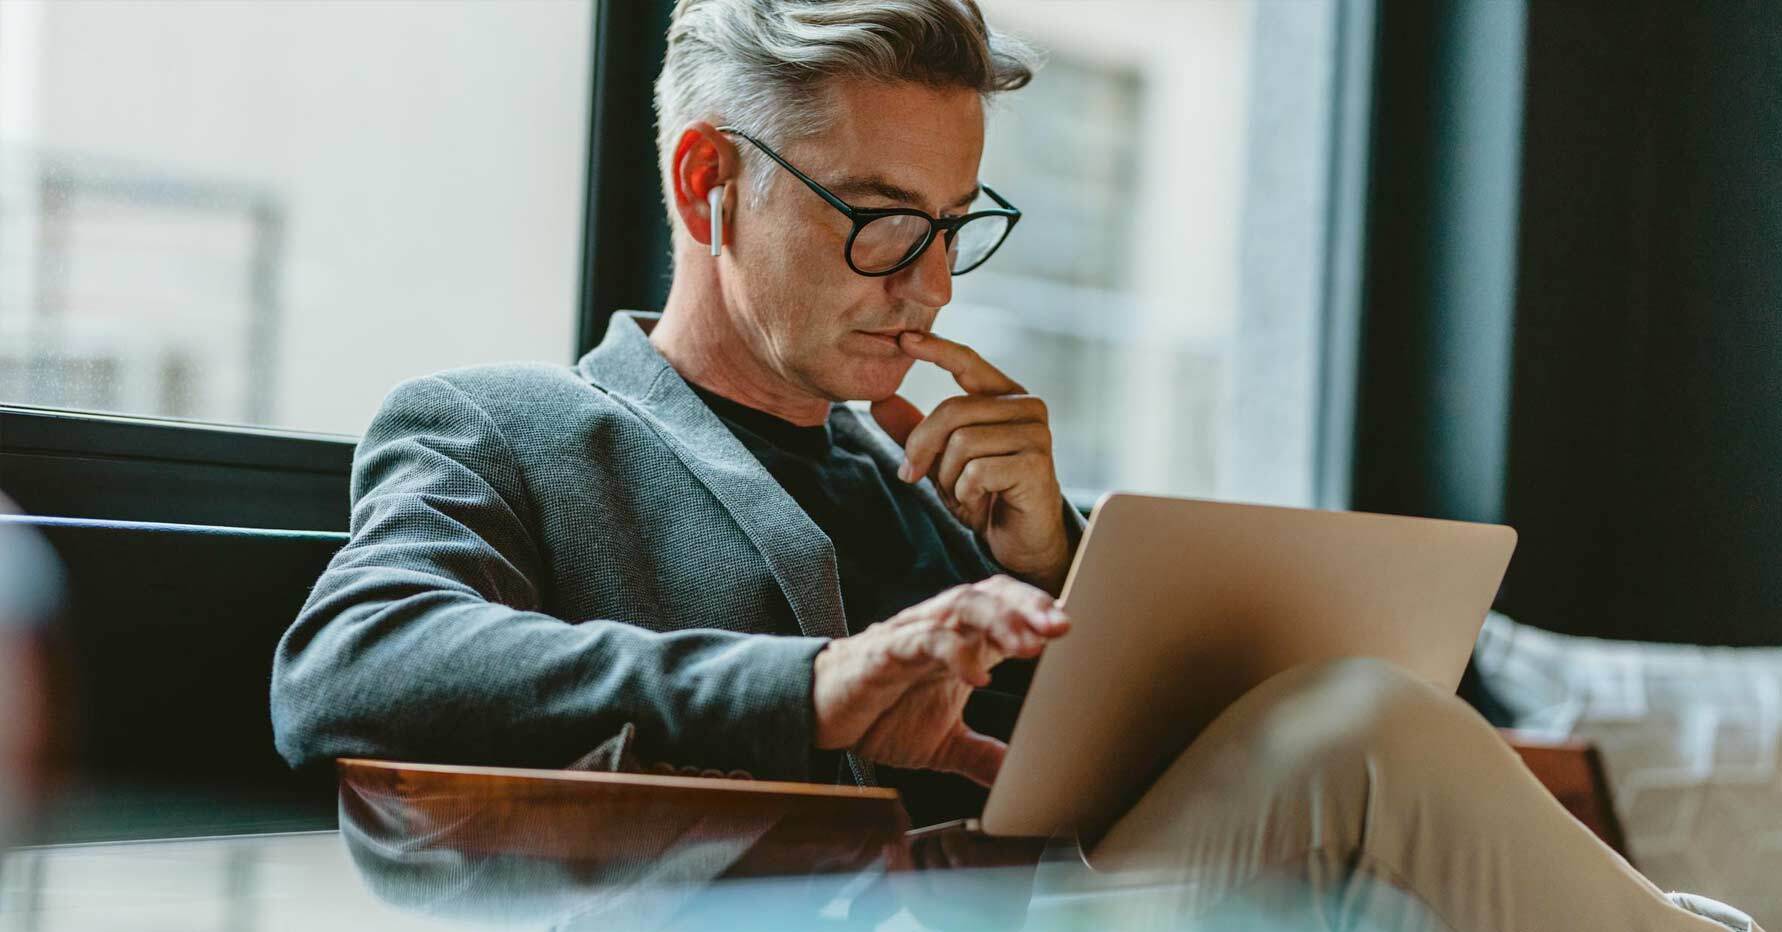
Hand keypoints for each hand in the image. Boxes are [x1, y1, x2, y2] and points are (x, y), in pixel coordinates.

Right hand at [811, 575, 1069, 786]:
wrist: (819, 716)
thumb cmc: (880, 715)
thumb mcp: (943, 743)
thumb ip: (983, 755)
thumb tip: (1021, 780)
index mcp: (960, 642)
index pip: (1006, 608)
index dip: (1039, 612)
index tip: (1073, 629)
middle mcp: (940, 629)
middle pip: (990, 594)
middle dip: (1029, 606)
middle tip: (1062, 626)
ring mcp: (912, 635)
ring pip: (961, 605)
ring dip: (999, 619)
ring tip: (1029, 642)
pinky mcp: (884, 652)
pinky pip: (922, 640)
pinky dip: (953, 652)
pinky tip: (976, 674)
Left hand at [871, 331, 1071, 593]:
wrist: (1020, 541)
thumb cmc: (985, 495)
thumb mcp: (941, 460)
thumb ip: (915, 430)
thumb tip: (880, 401)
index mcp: (1004, 396)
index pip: (967, 362)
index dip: (936, 348)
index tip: (903, 339)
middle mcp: (1026, 407)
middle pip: (952, 410)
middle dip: (922, 447)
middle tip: (911, 475)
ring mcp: (1035, 433)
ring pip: (962, 442)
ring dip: (948, 477)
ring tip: (962, 493)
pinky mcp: (1036, 463)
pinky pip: (977, 470)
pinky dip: (966, 493)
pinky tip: (980, 503)